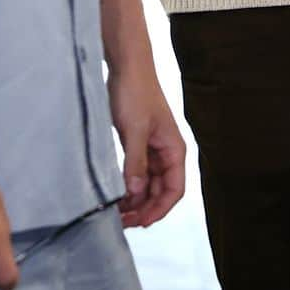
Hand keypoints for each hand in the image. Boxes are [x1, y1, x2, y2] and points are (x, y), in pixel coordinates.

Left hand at [108, 63, 186, 227]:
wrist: (126, 67)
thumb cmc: (135, 92)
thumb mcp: (134, 129)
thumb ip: (136, 162)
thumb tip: (136, 193)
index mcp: (174, 148)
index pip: (174, 189)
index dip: (159, 209)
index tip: (140, 223)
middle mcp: (166, 152)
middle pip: (160, 191)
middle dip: (144, 208)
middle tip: (122, 221)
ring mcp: (152, 149)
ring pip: (148, 184)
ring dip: (136, 200)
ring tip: (116, 212)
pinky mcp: (138, 144)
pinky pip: (136, 172)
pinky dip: (128, 185)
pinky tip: (115, 194)